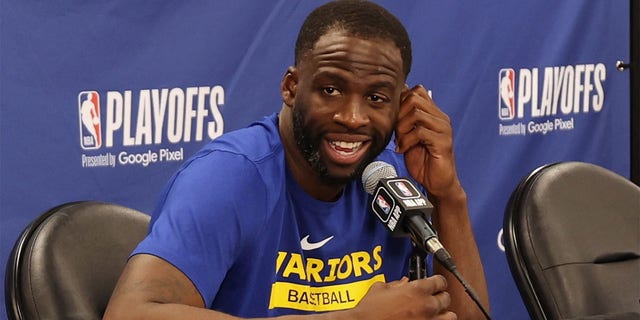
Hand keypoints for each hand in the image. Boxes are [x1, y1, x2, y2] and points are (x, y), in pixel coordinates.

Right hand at [350, 275, 456, 319]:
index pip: (440, 281)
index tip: (436, 283)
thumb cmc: (370, 311)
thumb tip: (402, 283)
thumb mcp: (380, 289)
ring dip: (444, 313)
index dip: (437, 281)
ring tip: (436, 313)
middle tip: (433, 297)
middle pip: (446, 298)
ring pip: (450, 317)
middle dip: (440, 297)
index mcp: (417, 289)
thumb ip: (395, 284)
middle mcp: (426, 305)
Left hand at [395, 85, 459, 199]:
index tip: (394, 119)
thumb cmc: (423, 161)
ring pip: (416, 113)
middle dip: (399, 114)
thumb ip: (403, 121)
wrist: (437, 183)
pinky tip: (403, 149)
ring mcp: (443, 129)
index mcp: (433, 114)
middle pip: (414, 98)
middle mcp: (440, 118)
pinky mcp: (443, 142)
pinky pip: (420, 132)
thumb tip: (390, 106)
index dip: (400, 101)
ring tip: (400, 141)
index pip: (416, 91)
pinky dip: (407, 141)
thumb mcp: (408, 136)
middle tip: (397, 131)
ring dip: (402, 128)